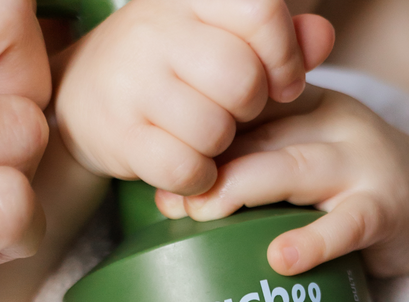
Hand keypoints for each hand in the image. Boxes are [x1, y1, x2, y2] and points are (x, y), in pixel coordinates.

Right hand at [53, 0, 334, 193]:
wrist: (86, 93)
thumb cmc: (172, 66)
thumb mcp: (220, 38)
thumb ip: (275, 38)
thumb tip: (323, 39)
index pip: (260, 12)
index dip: (284, 58)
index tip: (283, 85)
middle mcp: (154, 29)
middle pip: (241, 80)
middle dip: (250, 109)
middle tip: (233, 113)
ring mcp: (131, 82)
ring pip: (214, 130)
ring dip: (222, 148)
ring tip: (206, 138)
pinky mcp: (119, 135)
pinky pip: (184, 168)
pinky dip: (198, 178)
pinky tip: (191, 168)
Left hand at [156, 89, 408, 276]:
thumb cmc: (354, 186)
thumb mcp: (308, 157)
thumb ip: (260, 163)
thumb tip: (182, 193)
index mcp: (310, 105)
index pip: (248, 109)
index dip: (201, 134)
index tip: (161, 161)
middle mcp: (335, 124)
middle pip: (261, 136)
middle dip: (209, 167)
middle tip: (170, 200)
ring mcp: (363, 165)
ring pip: (294, 169)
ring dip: (241, 191)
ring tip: (202, 216)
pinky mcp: (385, 210)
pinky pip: (347, 225)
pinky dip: (313, 241)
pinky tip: (280, 258)